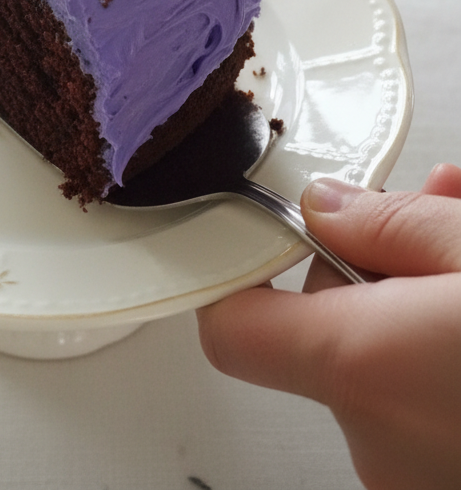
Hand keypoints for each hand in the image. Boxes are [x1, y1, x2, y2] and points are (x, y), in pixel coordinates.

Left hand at [196, 164, 460, 489]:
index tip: (263, 229)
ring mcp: (416, 473)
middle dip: (369, 265)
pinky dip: (438, 350)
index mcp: (361, 366)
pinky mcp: (447, 479)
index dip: (236, 270)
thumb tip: (329, 206)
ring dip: (414, 302)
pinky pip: (419, 395)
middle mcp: (378, 440)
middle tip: (423, 214)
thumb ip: (391, 224)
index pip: (230, 328)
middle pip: (323, 329)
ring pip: (381, 359)